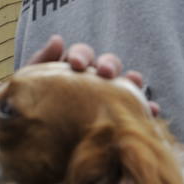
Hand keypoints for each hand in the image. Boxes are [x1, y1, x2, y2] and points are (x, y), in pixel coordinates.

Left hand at [26, 36, 158, 115]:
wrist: (35, 143)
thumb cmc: (33, 110)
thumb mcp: (31, 86)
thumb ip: (41, 62)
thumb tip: (57, 39)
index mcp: (73, 70)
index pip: (82, 56)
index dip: (82, 56)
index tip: (76, 64)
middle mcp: (94, 80)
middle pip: (108, 65)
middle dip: (109, 65)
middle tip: (106, 74)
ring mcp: (108, 98)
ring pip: (125, 84)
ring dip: (131, 82)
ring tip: (135, 85)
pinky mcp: (119, 118)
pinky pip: (136, 110)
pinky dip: (146, 108)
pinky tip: (152, 110)